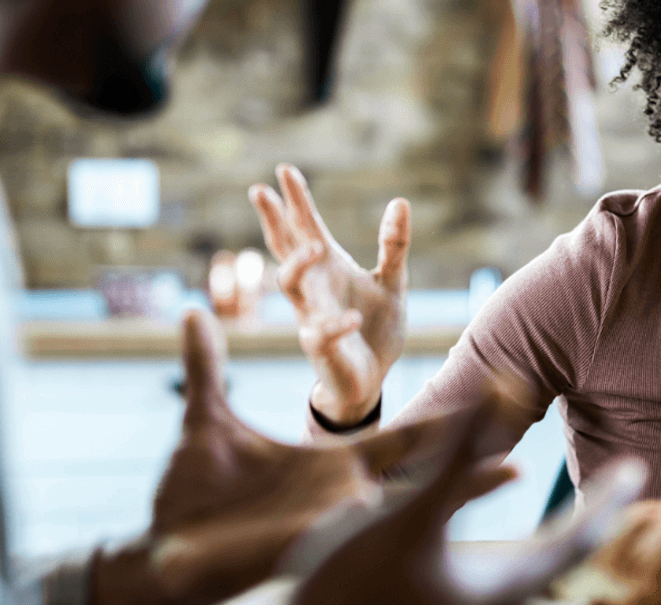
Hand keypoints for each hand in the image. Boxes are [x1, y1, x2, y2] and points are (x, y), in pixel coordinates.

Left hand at [88, 310, 505, 604]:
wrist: (164, 554)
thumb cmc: (191, 493)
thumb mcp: (204, 418)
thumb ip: (206, 365)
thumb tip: (194, 310)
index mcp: (330, 460)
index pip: (401, 434)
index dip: (444, 415)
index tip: (490, 390)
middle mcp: (343, 489)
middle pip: (421, 464)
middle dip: (474, 445)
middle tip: (527, 426)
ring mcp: (330, 518)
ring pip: (406, 499)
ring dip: (458, 487)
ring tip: (510, 470)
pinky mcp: (307, 542)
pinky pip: (361, 528)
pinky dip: (398, 517)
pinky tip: (432, 505)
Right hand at [250, 164, 409, 424]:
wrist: (370, 379)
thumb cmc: (374, 327)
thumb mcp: (392, 281)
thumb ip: (394, 245)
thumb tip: (400, 202)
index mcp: (328, 267)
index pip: (307, 228)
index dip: (296, 200)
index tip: (285, 170)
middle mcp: (313, 287)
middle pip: (284, 248)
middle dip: (273, 220)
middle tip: (260, 190)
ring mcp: (312, 316)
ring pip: (291, 286)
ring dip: (299, 265)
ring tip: (316, 245)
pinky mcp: (321, 348)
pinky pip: (322, 333)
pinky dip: (336, 324)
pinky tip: (352, 317)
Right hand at [271, 422, 647, 604]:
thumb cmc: (352, 593)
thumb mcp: (409, 514)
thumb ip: (459, 455)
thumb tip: (508, 386)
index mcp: (498, 588)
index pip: (576, 540)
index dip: (609, 501)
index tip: (637, 469)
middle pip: (556, 561)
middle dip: (585, 522)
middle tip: (609, 491)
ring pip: (520, 577)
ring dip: (545, 541)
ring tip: (556, 518)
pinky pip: (485, 584)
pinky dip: (503, 555)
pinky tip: (478, 550)